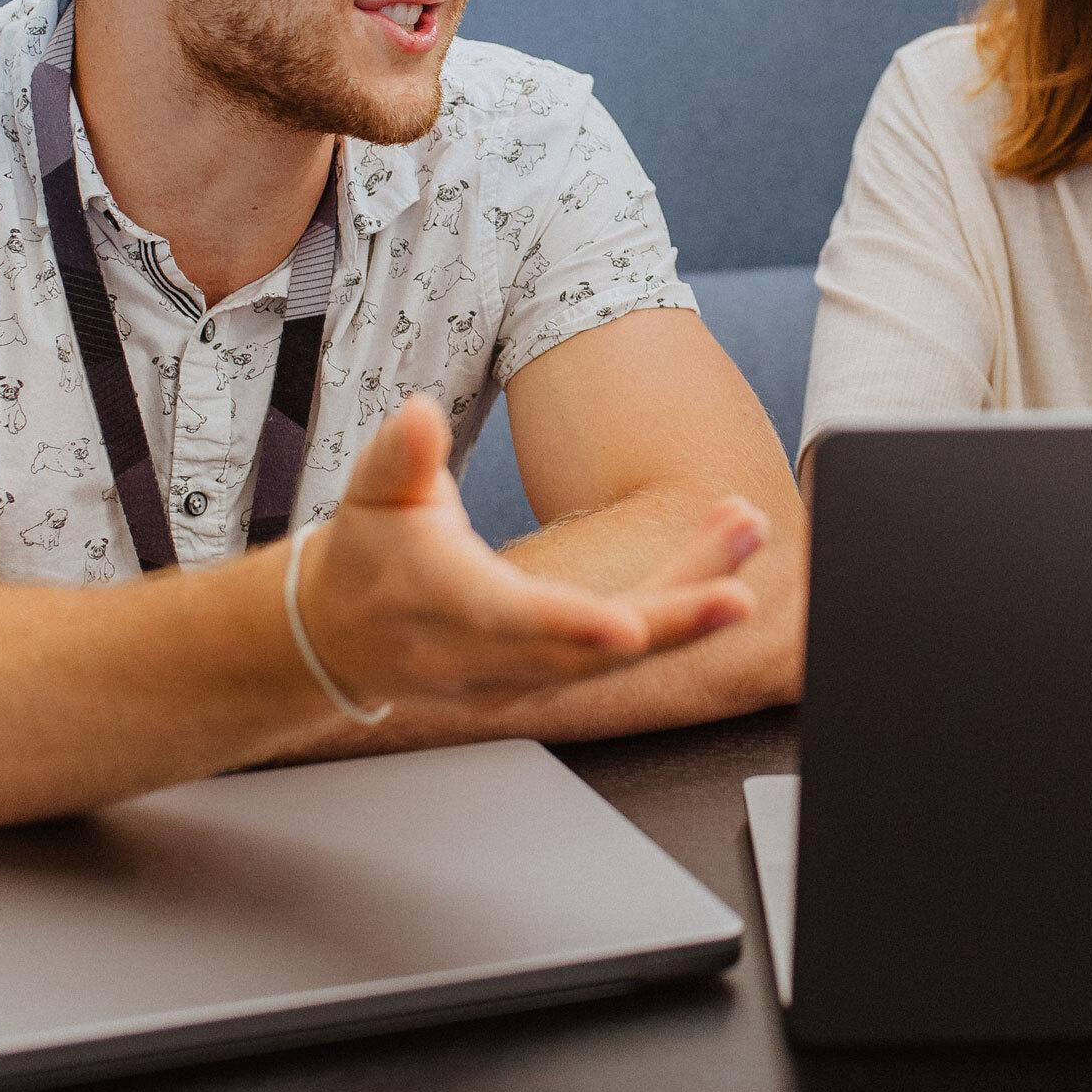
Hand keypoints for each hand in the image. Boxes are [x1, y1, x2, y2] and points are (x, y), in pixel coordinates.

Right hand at [294, 395, 763, 707]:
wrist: (346, 633)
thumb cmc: (368, 554)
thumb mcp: (372, 493)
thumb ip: (400, 456)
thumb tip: (419, 415)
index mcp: (445, 605)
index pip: (512, 622)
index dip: (570, 627)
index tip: (630, 628)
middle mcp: (491, 654)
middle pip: (590, 652)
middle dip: (670, 622)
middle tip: (738, 591)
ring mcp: (524, 676)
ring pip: (620, 652)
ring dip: (692, 600)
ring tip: (745, 532)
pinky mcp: (550, 676)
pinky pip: (623, 650)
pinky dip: (678, 611)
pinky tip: (723, 563)